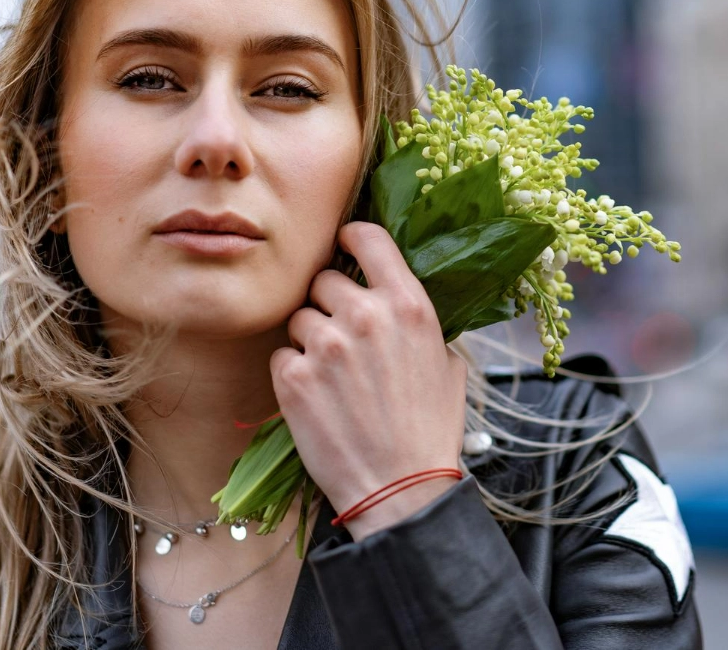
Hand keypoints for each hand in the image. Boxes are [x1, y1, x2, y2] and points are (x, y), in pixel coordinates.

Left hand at [271, 221, 467, 539]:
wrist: (401, 490)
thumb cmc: (430, 430)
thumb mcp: (447, 364)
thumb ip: (418, 323)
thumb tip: (396, 301)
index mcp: (409, 305)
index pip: (368, 238)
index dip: (350, 239)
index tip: (344, 247)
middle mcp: (367, 316)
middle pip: (324, 280)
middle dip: (328, 305)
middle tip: (342, 341)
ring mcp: (326, 345)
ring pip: (299, 318)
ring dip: (309, 341)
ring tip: (332, 379)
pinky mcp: (293, 378)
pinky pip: (281, 356)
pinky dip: (293, 374)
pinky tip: (317, 400)